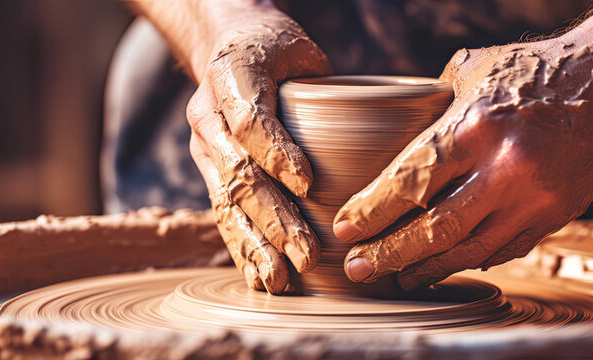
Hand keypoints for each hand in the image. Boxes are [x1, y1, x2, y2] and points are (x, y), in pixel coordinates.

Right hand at [187, 5, 330, 292]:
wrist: (230, 46)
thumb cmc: (278, 49)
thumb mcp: (301, 51)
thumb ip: (323, 88)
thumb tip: (387, 133)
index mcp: (230, 75)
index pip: (249, 119)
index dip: (276, 152)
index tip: (307, 183)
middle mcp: (208, 115)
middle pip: (238, 173)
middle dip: (273, 218)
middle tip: (305, 253)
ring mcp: (205, 147)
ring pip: (226, 202)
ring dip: (255, 244)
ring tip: (279, 278)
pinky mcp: (210, 171)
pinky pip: (223, 213)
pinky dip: (242, 247)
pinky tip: (259, 277)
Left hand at [333, 41, 592, 289]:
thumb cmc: (529, 71)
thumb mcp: (470, 74)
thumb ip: (430, 110)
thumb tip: (385, 135)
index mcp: (477, 127)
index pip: (411, 180)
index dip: (373, 211)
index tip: (346, 229)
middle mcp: (507, 168)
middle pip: (436, 228)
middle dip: (391, 253)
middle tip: (358, 267)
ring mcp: (535, 197)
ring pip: (470, 248)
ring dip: (428, 267)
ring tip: (398, 275)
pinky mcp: (555, 214)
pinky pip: (505, 248)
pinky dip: (470, 258)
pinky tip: (446, 263)